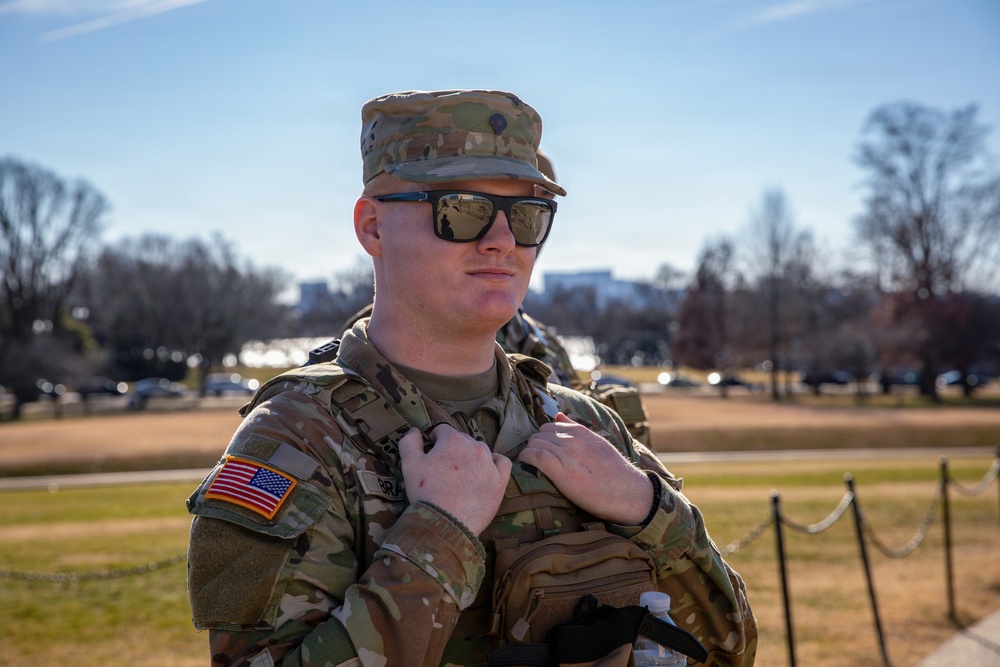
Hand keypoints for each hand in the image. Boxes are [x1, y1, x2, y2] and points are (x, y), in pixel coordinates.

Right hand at [398, 424, 511, 534]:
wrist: (445, 523)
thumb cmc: (425, 493)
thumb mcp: (409, 465)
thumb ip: (409, 442)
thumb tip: (415, 430)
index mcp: (453, 440)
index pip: (442, 430)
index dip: (434, 441)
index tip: (431, 454)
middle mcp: (474, 447)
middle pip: (462, 440)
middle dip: (452, 450)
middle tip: (444, 469)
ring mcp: (490, 463)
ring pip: (481, 450)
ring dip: (471, 457)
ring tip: (462, 475)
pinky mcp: (500, 481)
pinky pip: (502, 463)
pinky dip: (495, 463)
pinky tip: (486, 471)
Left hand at [518, 413, 652, 524]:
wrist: (627, 492)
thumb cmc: (613, 472)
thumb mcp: (598, 443)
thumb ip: (576, 429)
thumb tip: (558, 415)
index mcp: (581, 432)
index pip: (548, 427)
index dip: (541, 439)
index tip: (540, 450)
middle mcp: (573, 439)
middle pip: (539, 435)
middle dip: (533, 446)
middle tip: (533, 461)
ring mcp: (567, 454)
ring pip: (535, 445)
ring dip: (528, 454)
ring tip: (528, 465)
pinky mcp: (562, 471)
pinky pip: (535, 457)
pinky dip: (526, 460)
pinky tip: (524, 466)